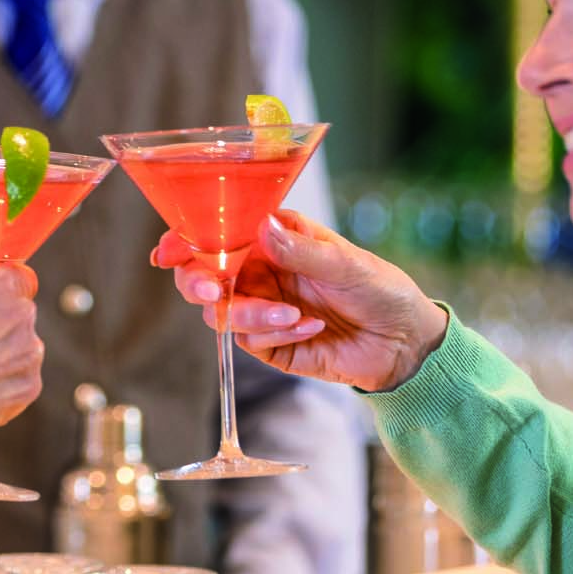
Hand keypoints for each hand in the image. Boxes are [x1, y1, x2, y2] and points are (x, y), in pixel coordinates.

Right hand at [154, 209, 447, 391]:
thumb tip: (261, 228)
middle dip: (200, 283)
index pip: (219, 233)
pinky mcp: (270, 344)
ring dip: (253, 315)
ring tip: (295, 316)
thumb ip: (301, 250)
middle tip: (216, 292)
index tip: (168, 251)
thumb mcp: (346, 264)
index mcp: (273, 239)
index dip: (187, 239)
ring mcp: (262, 309)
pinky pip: (250, 340)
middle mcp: (261, 271)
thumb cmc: (381, 290)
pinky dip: (276, 335)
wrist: (404, 344)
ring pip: (223, 312)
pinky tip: (309, 329)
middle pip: (204, 275)